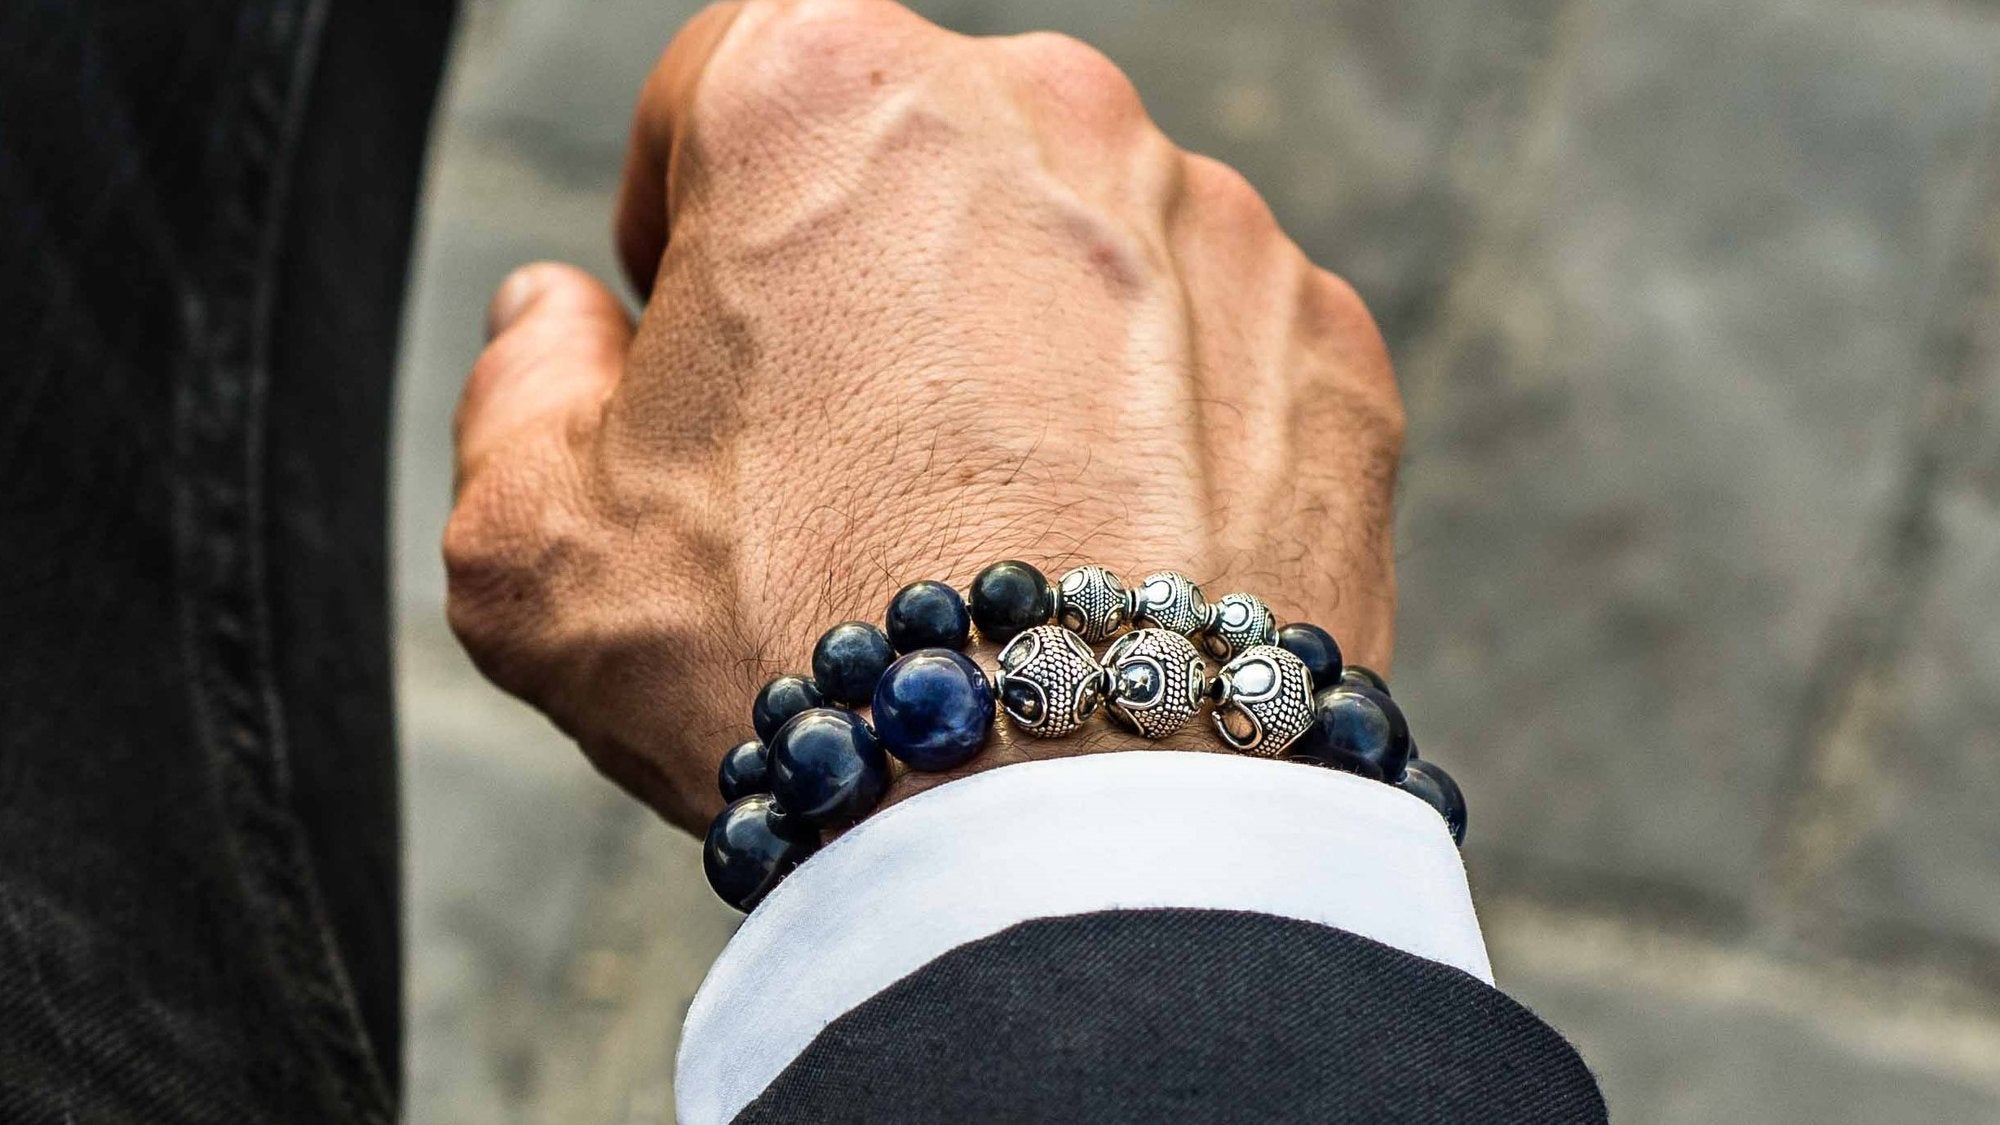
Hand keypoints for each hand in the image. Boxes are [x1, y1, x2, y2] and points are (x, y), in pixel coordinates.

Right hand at [446, 0, 1403, 834]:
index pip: (718, 91)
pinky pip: (1213, 349)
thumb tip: (557, 319)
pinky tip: (1107, 549)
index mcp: (826, 95)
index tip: (703, 328)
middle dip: (867, 277)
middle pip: (917, 163)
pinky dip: (1163, 424)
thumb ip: (518, 384)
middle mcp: (1043, 110)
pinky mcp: (1326, 341)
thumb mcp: (534, 545)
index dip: (687, 217)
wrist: (1069, 824)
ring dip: (1025, 346)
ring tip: (986, 526)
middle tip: (844, 456)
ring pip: (1078, 248)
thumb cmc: (795, 665)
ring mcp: (1210, 222)